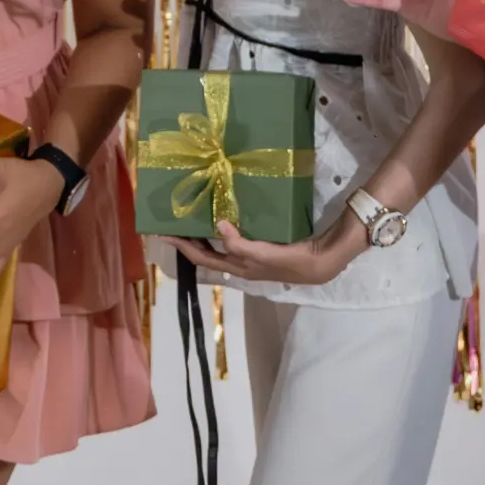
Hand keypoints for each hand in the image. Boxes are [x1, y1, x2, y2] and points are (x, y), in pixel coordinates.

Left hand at [166, 219, 353, 286]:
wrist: (321, 262)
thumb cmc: (291, 260)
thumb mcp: (263, 254)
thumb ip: (239, 245)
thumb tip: (218, 226)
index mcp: (237, 267)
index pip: (201, 257)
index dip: (182, 247)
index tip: (163, 234)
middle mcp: (239, 264)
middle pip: (206, 252)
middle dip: (188, 240)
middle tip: (172, 222)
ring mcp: (250, 257)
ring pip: (218, 246)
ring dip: (203, 234)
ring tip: (191, 218)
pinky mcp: (261, 247)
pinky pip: (234, 238)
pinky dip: (223, 229)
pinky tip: (222, 216)